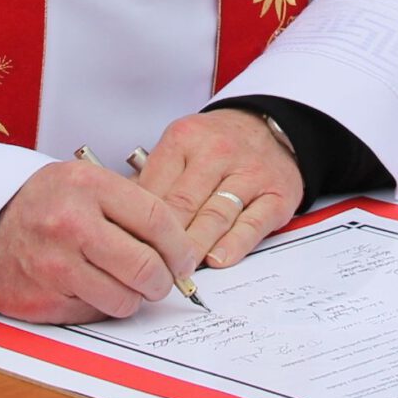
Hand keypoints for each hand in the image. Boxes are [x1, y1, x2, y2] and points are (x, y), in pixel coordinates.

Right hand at [0, 160, 198, 323]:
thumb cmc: (46, 204)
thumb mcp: (85, 182)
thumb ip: (131, 205)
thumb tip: (182, 246)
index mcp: (88, 186)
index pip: (157, 220)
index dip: (180, 247)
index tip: (185, 259)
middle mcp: (71, 224)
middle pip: (146, 267)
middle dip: (162, 281)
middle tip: (161, 280)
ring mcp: (55, 264)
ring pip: (124, 299)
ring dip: (131, 297)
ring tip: (120, 282)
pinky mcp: (43, 299)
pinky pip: (95, 314)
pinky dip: (100, 306)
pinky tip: (87, 287)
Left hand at [135, 109, 300, 270]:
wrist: (267, 127)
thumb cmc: (216, 144)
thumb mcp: (180, 147)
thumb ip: (153, 180)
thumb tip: (121, 219)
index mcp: (185, 138)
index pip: (155, 187)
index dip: (138, 223)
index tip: (128, 250)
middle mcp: (218, 152)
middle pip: (183, 204)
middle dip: (163, 241)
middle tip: (149, 269)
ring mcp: (250, 173)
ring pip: (215, 216)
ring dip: (194, 247)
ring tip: (178, 271)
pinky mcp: (276, 195)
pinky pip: (252, 224)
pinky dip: (233, 245)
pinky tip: (217, 260)